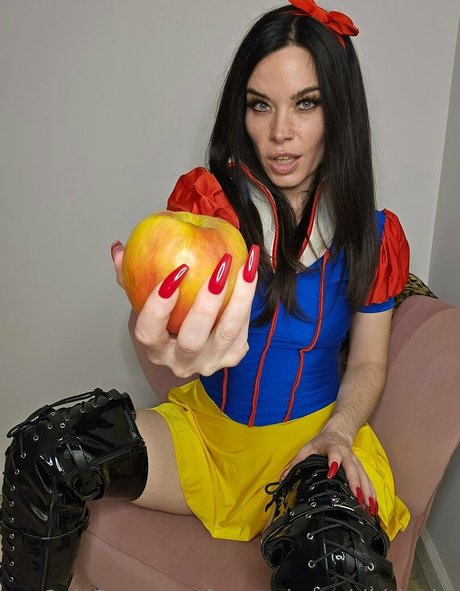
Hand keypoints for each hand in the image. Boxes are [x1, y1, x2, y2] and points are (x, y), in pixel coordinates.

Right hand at [110, 240, 258, 377]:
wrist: (199, 339)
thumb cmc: (169, 316)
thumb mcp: (145, 298)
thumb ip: (130, 275)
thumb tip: (119, 250)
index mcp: (155, 349)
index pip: (149, 333)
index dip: (158, 307)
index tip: (173, 275)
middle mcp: (181, 362)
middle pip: (192, 339)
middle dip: (206, 304)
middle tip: (219, 269)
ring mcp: (209, 362)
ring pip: (225, 333)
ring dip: (239, 298)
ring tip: (245, 267)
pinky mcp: (232, 356)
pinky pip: (242, 330)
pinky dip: (247, 302)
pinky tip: (251, 273)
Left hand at [281, 429, 377, 515]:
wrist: (338, 432)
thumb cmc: (322, 442)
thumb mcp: (307, 449)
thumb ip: (295, 463)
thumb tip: (283, 478)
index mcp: (333, 448)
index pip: (334, 454)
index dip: (333, 462)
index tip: (331, 472)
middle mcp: (347, 455)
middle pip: (353, 468)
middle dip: (356, 483)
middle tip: (357, 498)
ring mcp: (355, 462)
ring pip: (363, 476)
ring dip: (367, 491)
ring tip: (369, 507)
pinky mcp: (360, 468)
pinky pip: (368, 481)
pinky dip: (372, 493)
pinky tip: (374, 506)